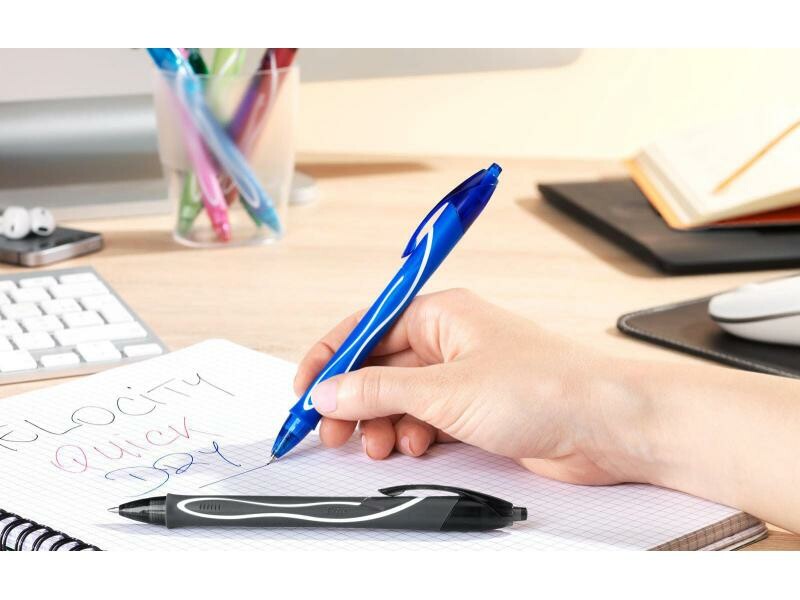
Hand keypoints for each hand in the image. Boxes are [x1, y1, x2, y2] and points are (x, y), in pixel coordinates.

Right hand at [294, 289, 641, 484]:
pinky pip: (425, 419)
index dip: (330, 357)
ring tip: (379, 443)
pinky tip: (417, 446)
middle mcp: (449, 340)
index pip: (367, 327)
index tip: (304, 388)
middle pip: (379, 367)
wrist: (606, 425)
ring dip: (382, 422)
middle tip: (332, 429)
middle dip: (353, 399)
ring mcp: (463, 376)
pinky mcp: (476, 409)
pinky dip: (412, 434)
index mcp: (441, 314)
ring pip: (400, 398)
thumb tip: (330, 390)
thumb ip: (380, 392)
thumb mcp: (446, 390)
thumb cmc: (543, 387)